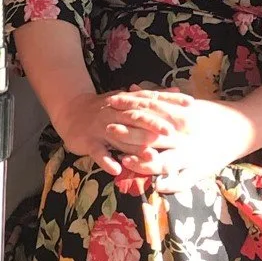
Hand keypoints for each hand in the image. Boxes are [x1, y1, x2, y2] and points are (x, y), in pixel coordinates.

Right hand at [53, 88, 192, 178]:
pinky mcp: (88, 141)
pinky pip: (97, 152)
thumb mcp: (128, 100)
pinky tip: (116, 169)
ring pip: (119, 136)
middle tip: (170, 131)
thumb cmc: (106, 108)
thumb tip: (175, 91)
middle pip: (136, 117)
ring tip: (151, 156)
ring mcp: (101, 127)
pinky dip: (106, 160)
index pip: (151, 100)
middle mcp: (115, 113)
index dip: (169, 101)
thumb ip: (150, 98)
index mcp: (127, 102)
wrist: (72, 111)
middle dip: (153, 123)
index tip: (190, 104)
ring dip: (134, 146)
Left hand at [110, 90, 255, 194]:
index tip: (112, 107)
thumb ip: (158, 98)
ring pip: (165, 161)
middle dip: (129, 135)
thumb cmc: (211, 114)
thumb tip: (131, 87)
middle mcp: (185, 136)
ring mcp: (193, 155)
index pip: (151, 113)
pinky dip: (171, 185)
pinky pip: (184, 180)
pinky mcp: (202, 170)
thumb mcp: (185, 104)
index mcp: (181, 118)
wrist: (244, 127)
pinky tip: (157, 186)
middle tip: (109, 131)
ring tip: (126, 161)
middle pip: (152, 135)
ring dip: (144, 162)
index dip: (130, 111)